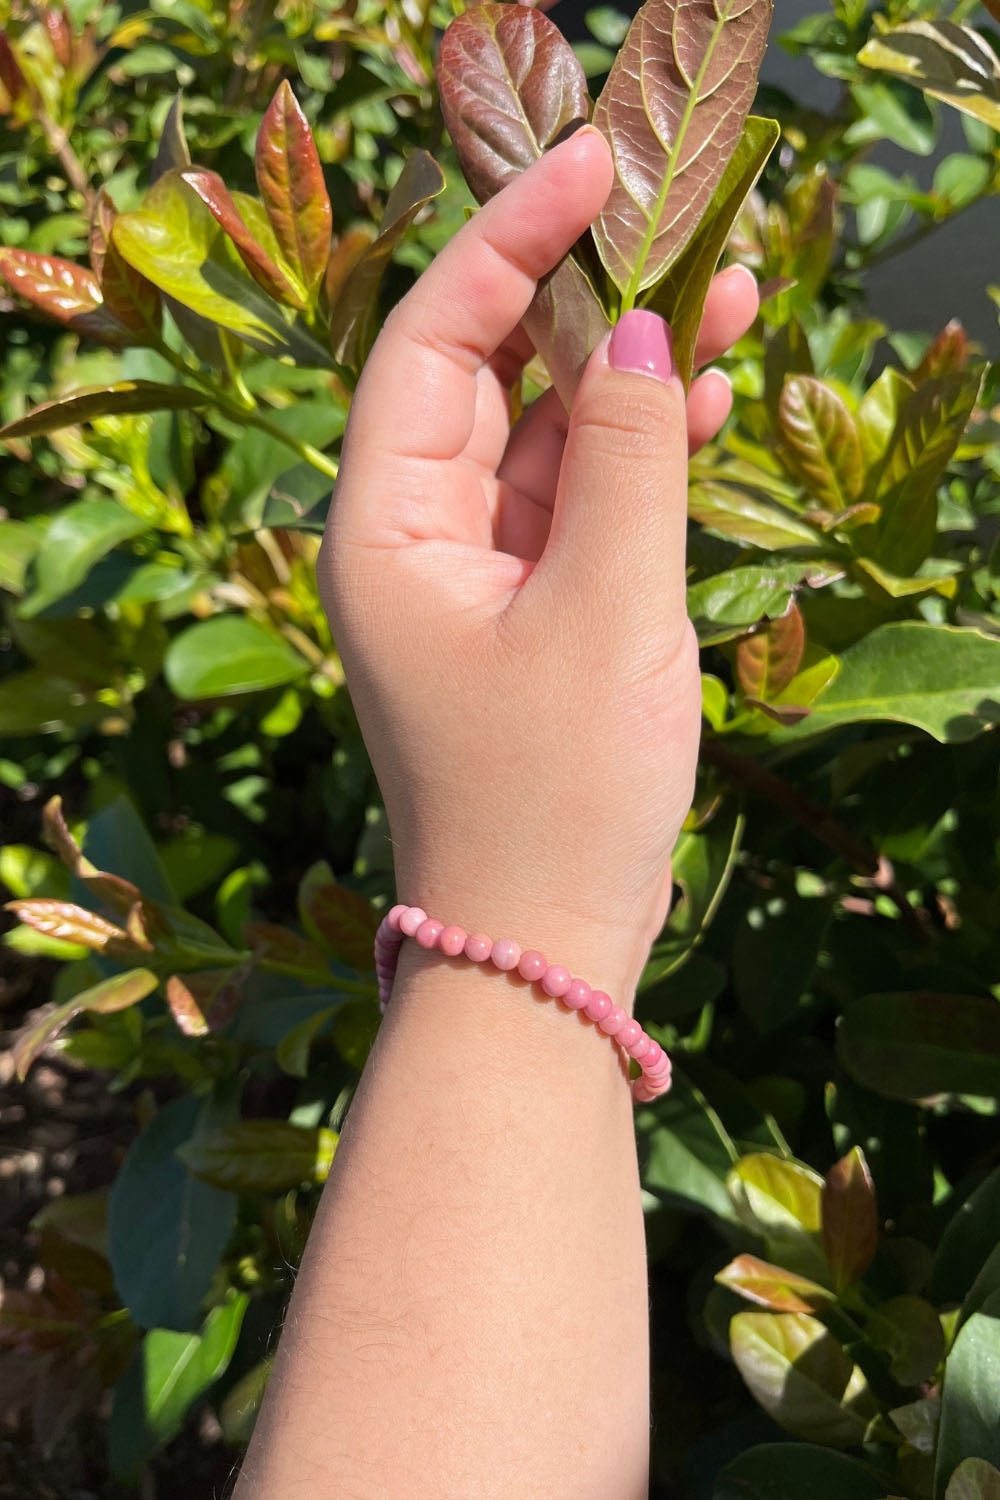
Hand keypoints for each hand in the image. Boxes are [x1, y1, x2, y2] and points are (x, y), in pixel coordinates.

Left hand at [318, 127, 757, 996]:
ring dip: (624, 373)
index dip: (508, 241)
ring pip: (542, 434)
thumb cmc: (554, 792)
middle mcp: (412, 536)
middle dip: (582, 299)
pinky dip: (632, 455)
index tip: (591, 164)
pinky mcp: (526, 609)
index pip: (435, 341)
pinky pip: (574, 501)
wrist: (542, 941)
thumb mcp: (605, 611)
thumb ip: (627, 459)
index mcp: (383, 528)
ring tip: (728, 297)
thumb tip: (644, 331)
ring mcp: (472, 574)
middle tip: (680, 225)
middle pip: (489, 376)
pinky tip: (703, 403)